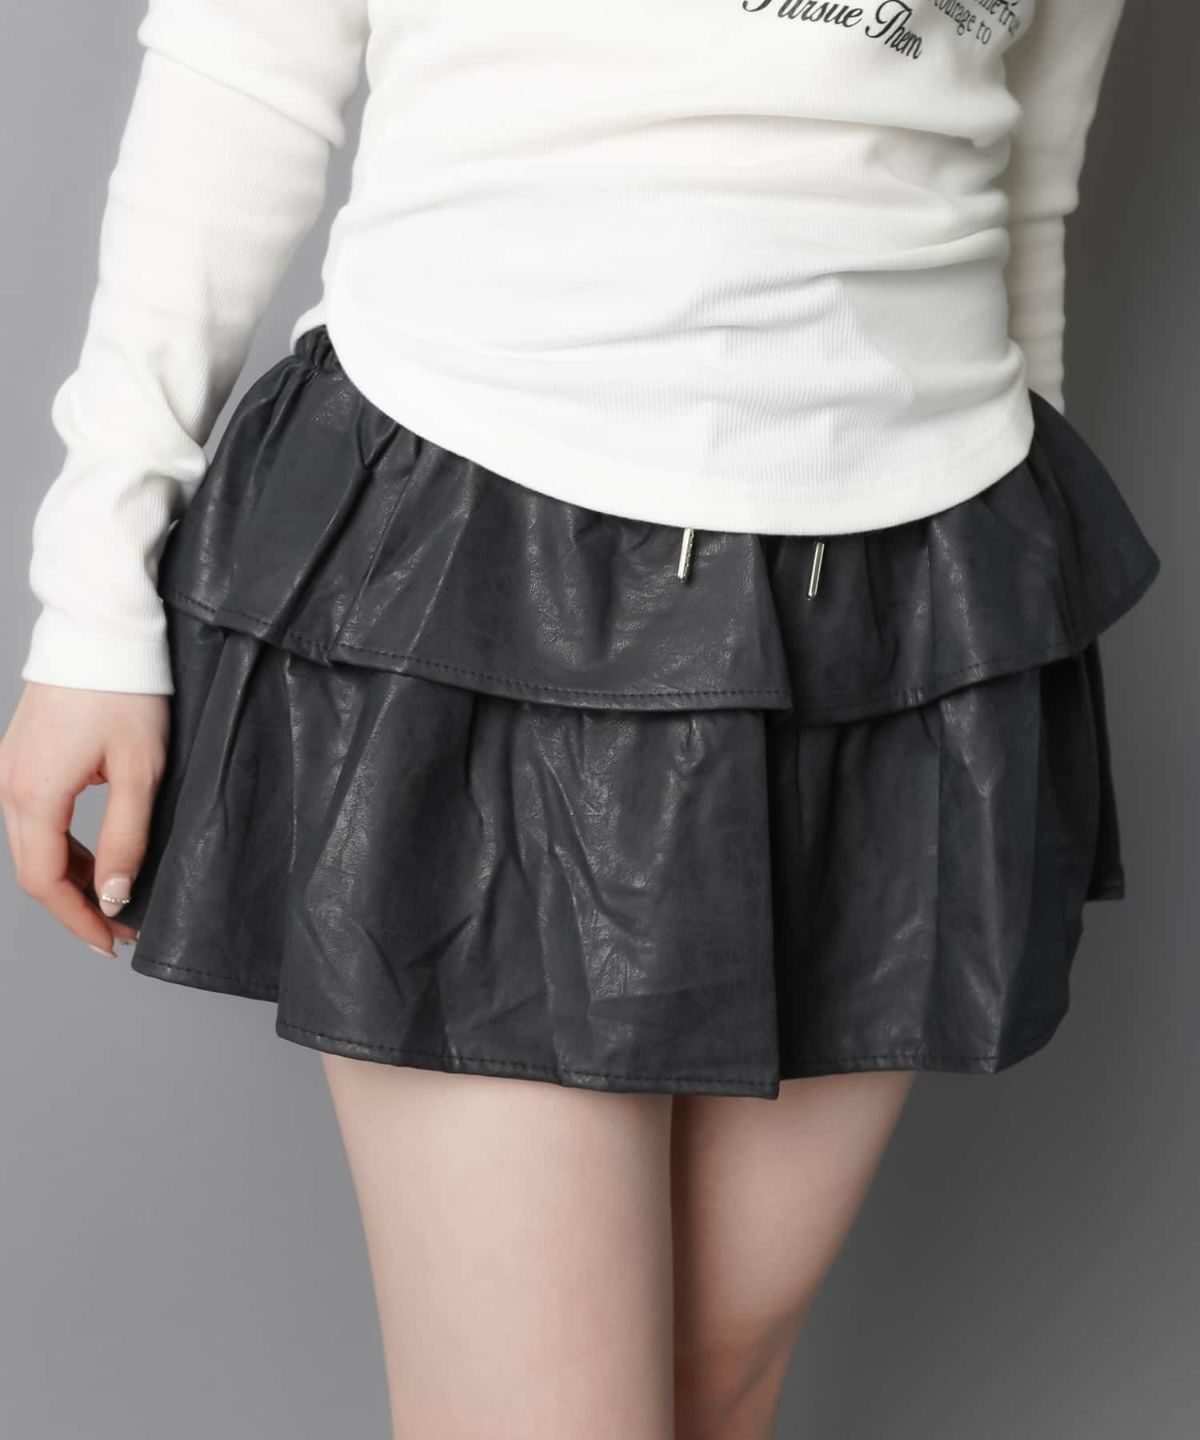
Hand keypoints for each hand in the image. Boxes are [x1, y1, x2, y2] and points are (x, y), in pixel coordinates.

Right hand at [0, 681, 169, 955]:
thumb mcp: (140, 771)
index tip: (111, 943)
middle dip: (78, 904)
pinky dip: (62, 846)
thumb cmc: (126, 691)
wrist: (101, 629)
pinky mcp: (20, 756)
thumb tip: (115, 896)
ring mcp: (9, 769)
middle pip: (33, 868)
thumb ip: (127, 837)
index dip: (78, 919)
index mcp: (33, 793)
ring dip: (71, 877)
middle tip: (123, 928)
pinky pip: (34, 818)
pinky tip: (96, 859)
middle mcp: (8, 785)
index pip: (44, 881)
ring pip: (32, 845)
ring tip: (117, 899)